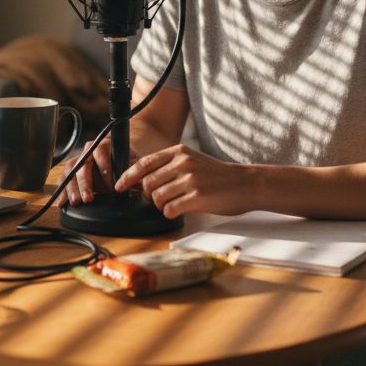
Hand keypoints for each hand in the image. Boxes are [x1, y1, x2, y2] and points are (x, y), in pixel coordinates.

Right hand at [58, 135, 134, 206]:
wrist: (120, 166)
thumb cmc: (127, 165)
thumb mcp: (133, 165)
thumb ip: (131, 171)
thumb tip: (133, 181)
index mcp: (105, 144)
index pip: (101, 150)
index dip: (104, 165)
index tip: (110, 184)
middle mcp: (89, 149)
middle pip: (82, 162)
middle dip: (85, 182)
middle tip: (89, 198)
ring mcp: (78, 160)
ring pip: (70, 170)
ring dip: (72, 187)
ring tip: (76, 202)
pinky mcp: (71, 172)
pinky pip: (64, 179)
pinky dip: (63, 191)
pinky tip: (63, 202)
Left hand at [113, 145, 246, 217]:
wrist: (245, 184)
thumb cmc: (217, 176)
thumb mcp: (192, 161)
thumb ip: (170, 166)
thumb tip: (142, 180)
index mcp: (179, 152)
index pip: (144, 163)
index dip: (128, 176)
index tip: (119, 186)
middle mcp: (183, 163)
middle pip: (147, 183)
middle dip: (148, 195)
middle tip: (159, 199)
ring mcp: (190, 179)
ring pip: (157, 197)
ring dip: (160, 205)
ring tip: (174, 203)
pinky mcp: (197, 196)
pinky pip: (169, 209)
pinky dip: (170, 213)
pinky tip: (180, 210)